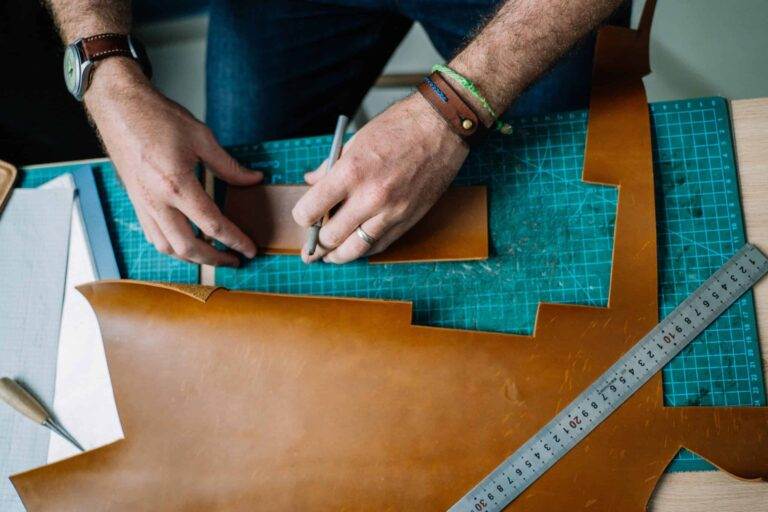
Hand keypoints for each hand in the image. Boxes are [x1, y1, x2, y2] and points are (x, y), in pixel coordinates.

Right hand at [85, 59, 261, 266]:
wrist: (119, 108)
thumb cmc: (157, 118)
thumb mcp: (202, 137)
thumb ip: (229, 166)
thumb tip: (253, 180)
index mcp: (176, 184)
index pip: (212, 225)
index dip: (235, 240)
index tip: (250, 249)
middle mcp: (157, 201)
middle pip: (188, 248)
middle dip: (215, 260)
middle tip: (235, 260)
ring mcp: (143, 205)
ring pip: (167, 248)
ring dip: (193, 258)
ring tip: (214, 255)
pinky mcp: (136, 202)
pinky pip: (154, 236)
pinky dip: (172, 246)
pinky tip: (186, 241)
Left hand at [292, 93, 468, 263]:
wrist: (441, 127)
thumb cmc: (399, 127)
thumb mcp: (355, 140)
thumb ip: (330, 167)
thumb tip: (311, 182)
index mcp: (351, 172)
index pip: (311, 210)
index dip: (302, 218)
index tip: (303, 218)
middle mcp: (370, 196)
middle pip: (331, 237)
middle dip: (317, 243)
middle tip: (311, 245)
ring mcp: (392, 211)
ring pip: (355, 249)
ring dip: (337, 256)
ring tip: (329, 257)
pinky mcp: (408, 219)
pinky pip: (379, 245)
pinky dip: (364, 250)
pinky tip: (355, 247)